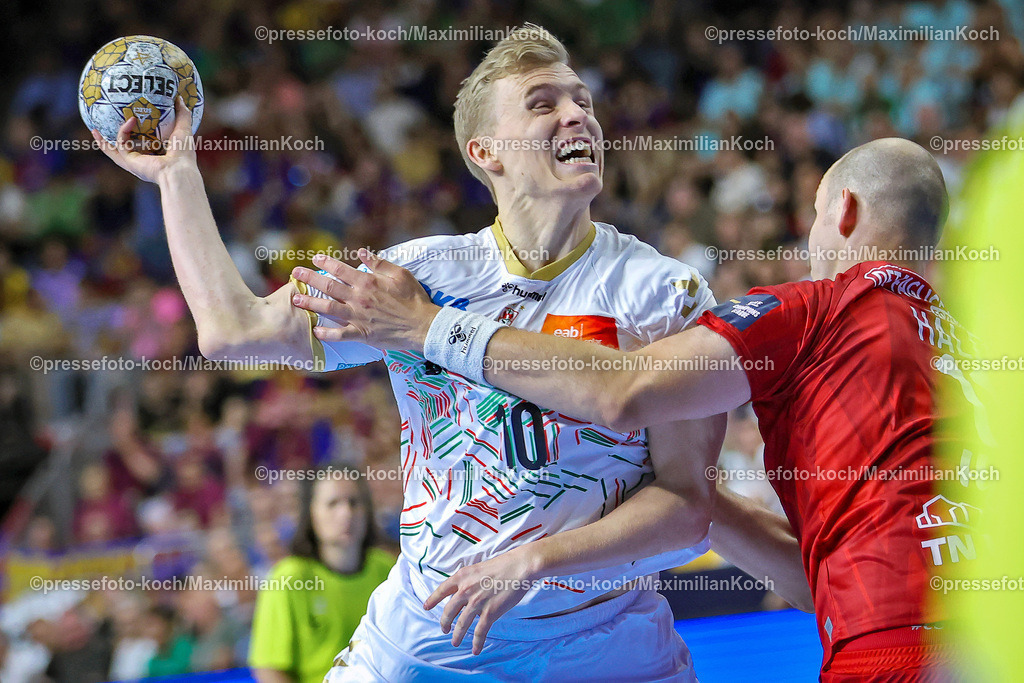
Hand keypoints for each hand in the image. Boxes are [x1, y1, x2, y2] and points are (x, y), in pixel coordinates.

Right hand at [93, 96, 195, 182]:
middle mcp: (143, 161)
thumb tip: (179, 98)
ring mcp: (135, 163)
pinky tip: (129, 121)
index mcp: (155, 156)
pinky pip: (120, 144)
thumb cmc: (183, 153)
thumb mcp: (183, 129)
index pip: (142, 146)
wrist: (178, 169)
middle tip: (102, 129)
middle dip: (111, 142)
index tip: (130, 124)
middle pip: (123, 151)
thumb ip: (182, 114)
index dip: (134, 136)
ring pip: (114, 151)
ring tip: (94, 129)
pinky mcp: (129, 161)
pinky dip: (122, 131)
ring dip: (104, 141)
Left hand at [291, 250, 439, 350]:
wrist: (422, 325)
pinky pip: (340, 335)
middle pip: (329, 286)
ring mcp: (359, 317)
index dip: (326, 262)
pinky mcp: (362, 334)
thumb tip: (361, 251)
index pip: (341, 269)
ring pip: (329, 308)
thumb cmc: (414, 298)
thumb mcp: (400, 274)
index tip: (315, 258)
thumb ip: (379, 263)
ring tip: (296, 299)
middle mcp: (359, 298)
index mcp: (368, 282)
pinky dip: (327, 334)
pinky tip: (316, 332)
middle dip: (310, 278)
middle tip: (295, 273)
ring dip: (311, 303)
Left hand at [422, 547, 538, 654]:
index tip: (426, 607)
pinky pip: (480, 632)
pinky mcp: (490, 613)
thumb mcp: (478, 568)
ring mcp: (477, 603)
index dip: (432, 600)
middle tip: (444, 629)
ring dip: (457, 635)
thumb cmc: (503, 565)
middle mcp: (466, 590)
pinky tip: (475, 649)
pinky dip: (477, 642)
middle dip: (444, 623)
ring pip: (461, 624)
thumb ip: (468, 580)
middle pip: (448, 611)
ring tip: (455, 642)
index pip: (441, 590)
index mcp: (462, 577)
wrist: (519, 567)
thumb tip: (464, 591)